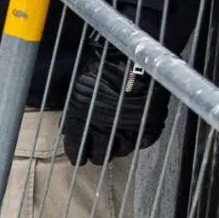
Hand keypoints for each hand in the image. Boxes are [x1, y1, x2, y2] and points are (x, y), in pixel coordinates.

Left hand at [57, 43, 164, 162]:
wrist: (132, 61)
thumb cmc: (102, 67)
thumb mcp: (79, 87)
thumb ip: (75, 111)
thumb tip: (70, 127)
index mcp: (80, 122)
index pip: (76, 149)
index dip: (77, 152)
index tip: (79, 156)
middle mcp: (103, 131)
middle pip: (99, 156)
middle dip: (97, 153)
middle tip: (99, 150)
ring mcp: (127, 131)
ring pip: (120, 151)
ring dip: (117, 146)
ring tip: (116, 139)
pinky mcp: (148, 129)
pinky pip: (140, 142)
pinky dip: (136, 138)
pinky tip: (132, 131)